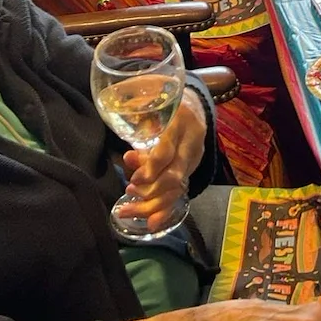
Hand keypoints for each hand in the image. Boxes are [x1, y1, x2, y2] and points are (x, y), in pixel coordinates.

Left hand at [119, 88, 205, 232]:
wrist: (193, 105)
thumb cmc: (164, 99)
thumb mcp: (151, 96)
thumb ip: (137, 114)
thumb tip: (127, 148)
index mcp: (182, 121)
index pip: (168, 149)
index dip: (152, 166)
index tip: (134, 178)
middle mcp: (192, 143)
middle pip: (175, 174)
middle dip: (150, 190)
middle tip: (129, 192)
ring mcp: (193, 159)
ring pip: (177, 188)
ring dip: (152, 204)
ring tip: (127, 211)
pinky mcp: (189, 171)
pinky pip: (179, 194)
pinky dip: (165, 210)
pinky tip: (152, 224)